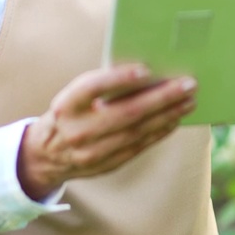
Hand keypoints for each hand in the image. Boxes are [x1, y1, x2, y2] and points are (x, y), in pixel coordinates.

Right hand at [16, 64, 196, 199]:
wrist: (45, 154)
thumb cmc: (70, 113)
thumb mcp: (74, 95)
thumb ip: (102, 86)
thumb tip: (147, 73)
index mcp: (67, 105)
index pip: (93, 88)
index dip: (119, 78)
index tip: (146, 69)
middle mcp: (78, 130)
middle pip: (126, 113)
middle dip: (161, 98)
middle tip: (188, 84)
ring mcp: (92, 151)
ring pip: (137, 132)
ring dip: (168, 115)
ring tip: (189, 101)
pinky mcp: (105, 165)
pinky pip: (138, 146)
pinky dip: (159, 132)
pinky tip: (174, 120)